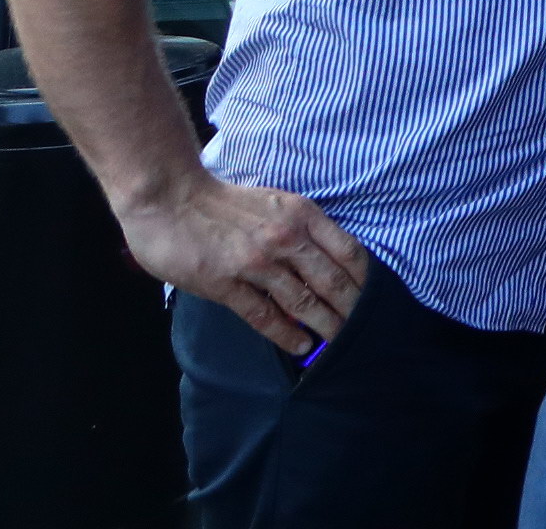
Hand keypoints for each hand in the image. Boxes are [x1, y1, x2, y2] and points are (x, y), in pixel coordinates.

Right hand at [120, 172, 366, 359]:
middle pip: (332, 281)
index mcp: (303, 215)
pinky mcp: (225, 283)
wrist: (170, 198)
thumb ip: (302, 230)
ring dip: (325, 325)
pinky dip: (286, 334)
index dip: (365, 280)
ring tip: (338, 343)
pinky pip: (264, 315)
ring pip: (303, 302)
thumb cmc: (223, 202)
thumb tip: (325, 264)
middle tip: (364, 331)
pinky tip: (300, 346)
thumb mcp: (276, 204)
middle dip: (352, 309)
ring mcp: (256, 262)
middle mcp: (286, 238)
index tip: (375, 299)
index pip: (349, 251)